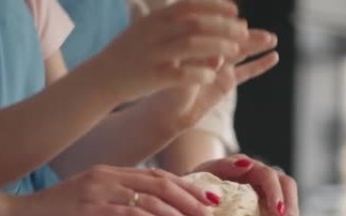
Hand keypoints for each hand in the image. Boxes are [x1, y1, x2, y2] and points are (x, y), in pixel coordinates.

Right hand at [1, 166, 225, 215]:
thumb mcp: (83, 208)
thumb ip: (110, 207)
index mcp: (108, 173)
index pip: (157, 177)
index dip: (187, 188)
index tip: (208, 202)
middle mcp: (108, 176)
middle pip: (164, 183)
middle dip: (195, 201)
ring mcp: (101, 189)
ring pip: (156, 197)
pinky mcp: (93, 207)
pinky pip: (136, 212)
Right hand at [95, 0, 247, 100]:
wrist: (101, 78)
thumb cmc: (130, 54)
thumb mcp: (147, 29)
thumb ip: (171, 20)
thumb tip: (201, 12)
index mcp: (155, 19)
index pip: (190, 5)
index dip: (215, 6)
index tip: (235, 10)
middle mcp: (154, 33)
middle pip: (196, 23)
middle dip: (223, 26)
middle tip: (244, 32)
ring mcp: (153, 54)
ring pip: (191, 45)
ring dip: (218, 46)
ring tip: (236, 51)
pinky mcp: (152, 77)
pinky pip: (182, 73)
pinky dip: (200, 72)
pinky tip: (214, 75)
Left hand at [137, 28, 279, 131]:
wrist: (169, 115)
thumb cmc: (168, 93)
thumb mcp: (180, 77)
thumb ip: (198, 66)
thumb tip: (218, 58)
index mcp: (195, 43)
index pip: (214, 31)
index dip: (227, 27)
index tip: (240, 24)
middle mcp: (209, 51)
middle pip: (231, 38)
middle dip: (247, 34)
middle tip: (264, 33)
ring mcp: (220, 65)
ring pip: (242, 52)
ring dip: (257, 45)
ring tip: (273, 38)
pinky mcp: (228, 81)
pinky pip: (246, 72)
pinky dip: (260, 65)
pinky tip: (273, 57)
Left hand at [192, 155, 301, 215]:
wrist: (197, 190)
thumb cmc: (201, 180)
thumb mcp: (207, 170)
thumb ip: (224, 165)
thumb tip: (246, 163)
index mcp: (250, 166)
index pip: (269, 176)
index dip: (275, 192)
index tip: (277, 211)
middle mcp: (263, 176)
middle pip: (286, 186)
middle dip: (290, 207)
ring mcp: (267, 190)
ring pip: (289, 198)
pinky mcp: (268, 205)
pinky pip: (284, 211)